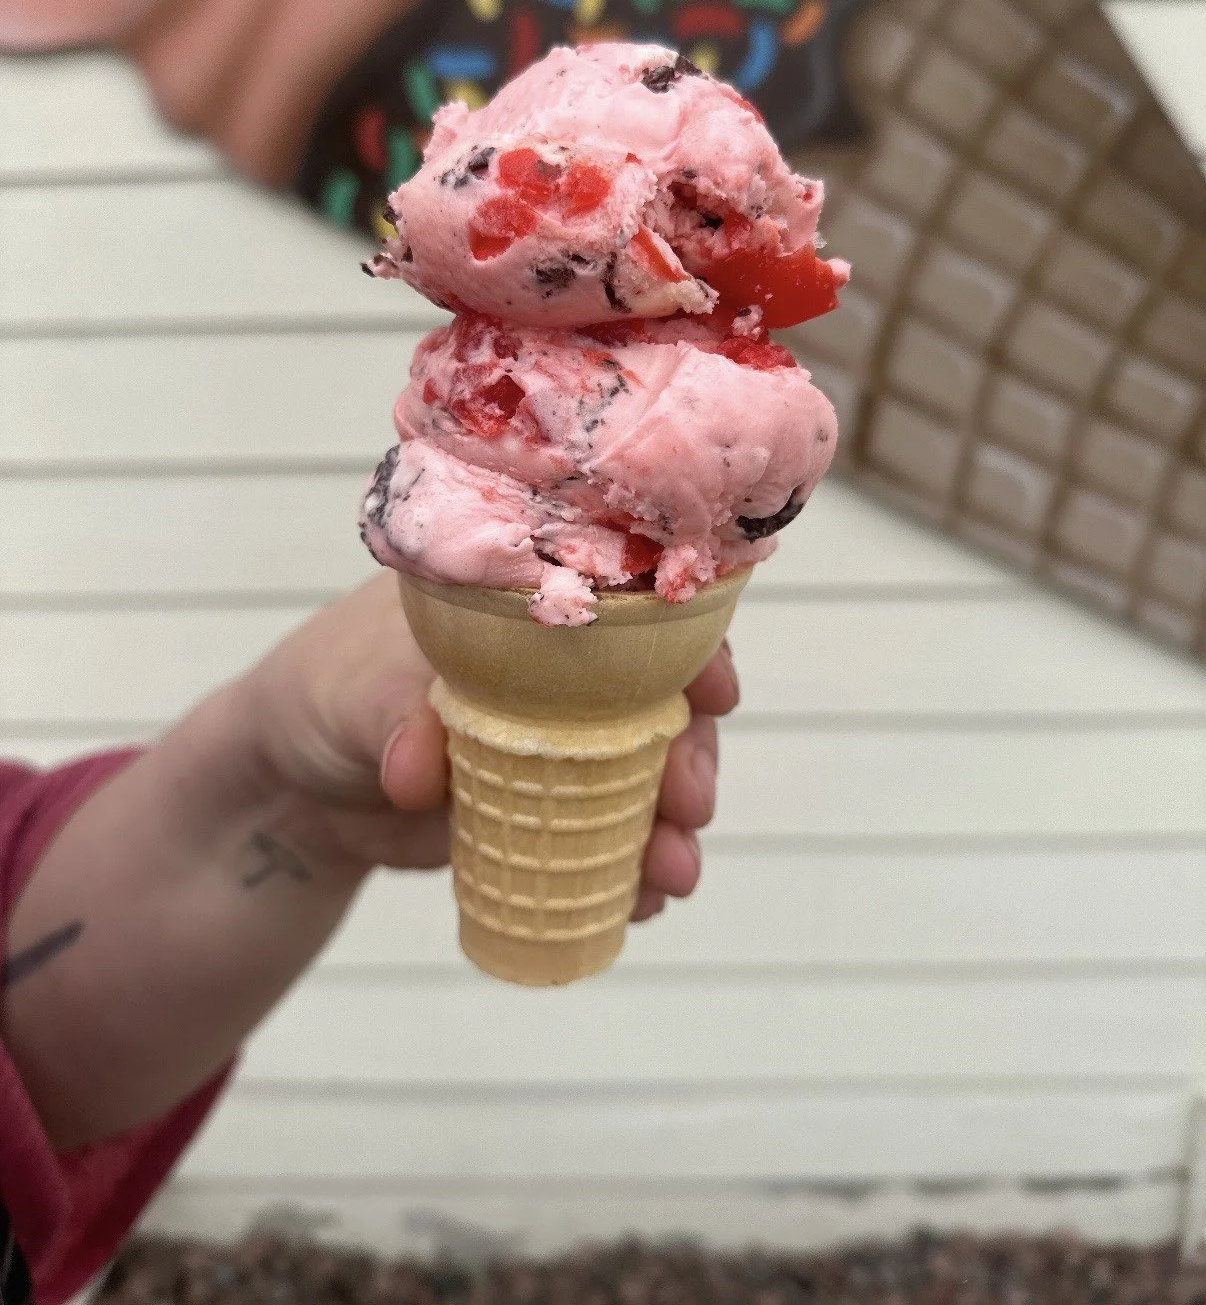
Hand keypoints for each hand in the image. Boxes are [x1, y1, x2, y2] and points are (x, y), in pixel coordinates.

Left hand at [243, 572, 739, 918]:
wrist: (293, 790)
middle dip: (692, 752)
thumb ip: (393, 716)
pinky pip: (612, 839)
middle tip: (690, 802)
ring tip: (672, 875)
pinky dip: (636, 870)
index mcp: (528, 606)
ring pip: (650, 776)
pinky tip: (646, 901)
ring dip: (674, 825)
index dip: (687, 643)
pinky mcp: (551, 813)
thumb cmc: (324, 694)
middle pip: (661, 699)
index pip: (630, 607)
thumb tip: (421, 766)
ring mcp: (563, 744)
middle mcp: (565, 669)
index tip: (714, 687)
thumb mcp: (350, 690)